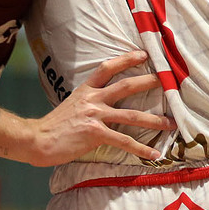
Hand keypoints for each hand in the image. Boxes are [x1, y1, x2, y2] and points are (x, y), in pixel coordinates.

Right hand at [26, 51, 173, 165]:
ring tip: (171, 122)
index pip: (107, 68)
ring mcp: (95, 115)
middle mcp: (92, 99)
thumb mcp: (71, 105)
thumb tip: (103, 106)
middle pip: (125, 86)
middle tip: (168, 81)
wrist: (37, 140)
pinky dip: (141, 149)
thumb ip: (88, 102)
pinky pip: (124, 140)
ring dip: (154, 119)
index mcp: (85, 90)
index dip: (126, 59)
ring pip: (131, 114)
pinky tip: (154, 154)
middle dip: (149, 82)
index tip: (143, 54)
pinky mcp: (96, 134)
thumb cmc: (53, 127)